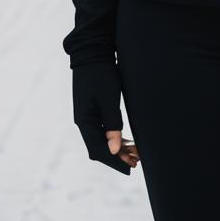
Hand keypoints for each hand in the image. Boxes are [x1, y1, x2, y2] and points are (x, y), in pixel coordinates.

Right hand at [72, 60, 138, 174]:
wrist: (92, 52)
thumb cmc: (101, 74)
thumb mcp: (109, 99)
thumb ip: (112, 125)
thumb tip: (114, 151)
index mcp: (84, 121)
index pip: (98, 150)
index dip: (114, 161)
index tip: (130, 169)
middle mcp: (83, 121)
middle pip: (99, 147)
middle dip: (118, 156)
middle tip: (136, 163)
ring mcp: (86, 115)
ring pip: (101, 139)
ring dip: (117, 147)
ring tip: (135, 154)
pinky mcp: (91, 108)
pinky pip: (102, 129)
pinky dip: (114, 136)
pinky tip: (126, 140)